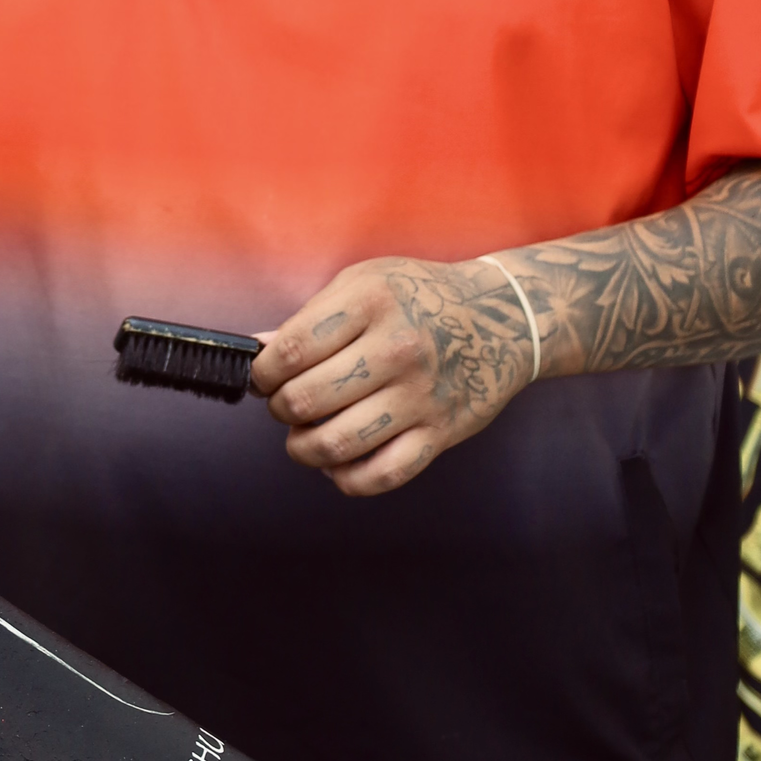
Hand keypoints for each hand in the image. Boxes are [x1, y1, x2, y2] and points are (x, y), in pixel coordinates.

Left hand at [249, 257, 537, 496]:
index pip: (291, 350)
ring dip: (304, 448)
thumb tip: (258, 349)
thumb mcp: (363, 282)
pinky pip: (383, 474)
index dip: (263, 372)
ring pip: (338, 443)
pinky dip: (348, 478)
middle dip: (280, 408)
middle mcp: (398, 348)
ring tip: (303, 438)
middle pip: (307, 399)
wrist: (502, 317)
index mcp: (372, 302)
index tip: (264, 377)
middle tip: (284, 404)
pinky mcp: (441, 431)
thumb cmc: (421, 296)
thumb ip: (309, 317)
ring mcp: (421, 394)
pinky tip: (339, 464)